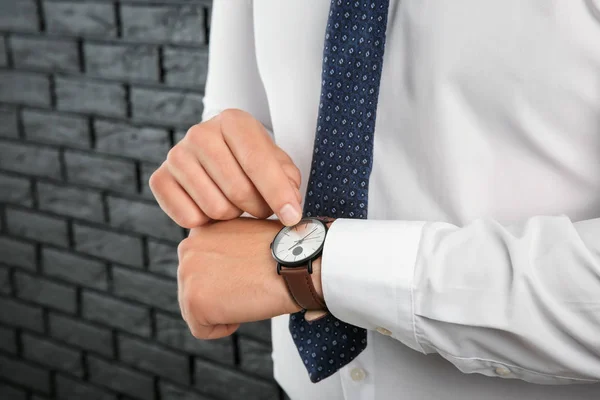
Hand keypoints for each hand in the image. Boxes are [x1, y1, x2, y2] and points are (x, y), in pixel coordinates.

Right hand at [149, 109, 302, 227]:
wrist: (217, 158)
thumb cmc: (252, 162)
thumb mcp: (277, 163)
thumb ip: (287, 182)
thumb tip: (289, 210)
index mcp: (233, 120)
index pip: (257, 161)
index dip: (278, 193)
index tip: (292, 217)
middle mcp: (200, 133)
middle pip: (237, 190)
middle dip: (258, 208)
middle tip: (262, 208)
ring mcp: (176, 155)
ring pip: (215, 208)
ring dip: (233, 215)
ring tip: (236, 203)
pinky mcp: (159, 179)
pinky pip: (189, 218)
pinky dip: (206, 223)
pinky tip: (212, 206)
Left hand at [177, 217, 304, 338]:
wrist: (298, 262)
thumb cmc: (285, 250)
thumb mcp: (246, 233)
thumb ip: (225, 244)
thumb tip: (222, 265)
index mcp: (200, 231)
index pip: (200, 268)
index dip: (225, 278)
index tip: (248, 275)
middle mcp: (186, 248)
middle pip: (194, 289)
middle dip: (220, 295)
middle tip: (250, 287)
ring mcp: (187, 275)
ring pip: (196, 310)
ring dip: (224, 310)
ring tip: (249, 294)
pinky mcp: (194, 301)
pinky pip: (202, 330)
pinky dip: (225, 328)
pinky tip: (246, 307)